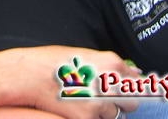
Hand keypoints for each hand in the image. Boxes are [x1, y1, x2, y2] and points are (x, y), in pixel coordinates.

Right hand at [0, 46, 138, 118]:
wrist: (29, 76)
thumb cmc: (53, 61)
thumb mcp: (85, 54)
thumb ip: (110, 65)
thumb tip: (132, 74)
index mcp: (111, 63)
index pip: (138, 81)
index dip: (131, 86)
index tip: (126, 90)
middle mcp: (109, 84)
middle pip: (132, 103)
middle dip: (120, 101)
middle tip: (102, 96)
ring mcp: (99, 105)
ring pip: (115, 115)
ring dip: (104, 111)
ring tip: (85, 100)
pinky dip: (90, 117)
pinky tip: (76, 107)